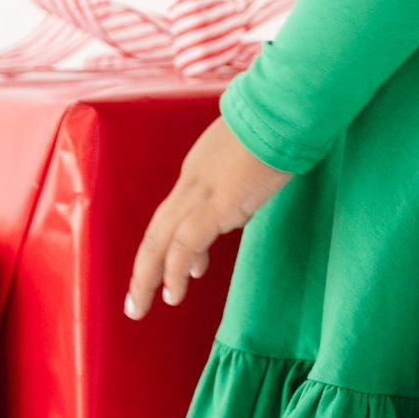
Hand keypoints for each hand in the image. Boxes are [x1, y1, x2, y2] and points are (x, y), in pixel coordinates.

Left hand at [124, 117, 292, 317]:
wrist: (283, 110)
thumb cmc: (280, 124)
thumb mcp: (258, 154)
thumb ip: (246, 178)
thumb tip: (246, 199)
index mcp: (200, 167)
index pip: (179, 213)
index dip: (176, 245)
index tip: (189, 270)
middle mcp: (191, 181)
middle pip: (157, 230)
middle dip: (144, 268)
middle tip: (135, 299)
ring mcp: (198, 193)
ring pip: (159, 241)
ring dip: (146, 277)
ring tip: (140, 307)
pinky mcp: (213, 205)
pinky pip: (183, 245)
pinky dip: (173, 272)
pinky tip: (173, 294)